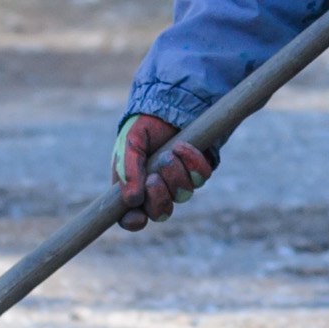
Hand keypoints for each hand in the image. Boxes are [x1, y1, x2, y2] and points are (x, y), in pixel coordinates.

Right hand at [115, 113, 214, 228]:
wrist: (167, 105)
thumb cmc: (143, 128)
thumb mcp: (130, 144)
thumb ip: (127, 169)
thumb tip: (132, 200)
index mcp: (134, 188)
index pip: (132, 218)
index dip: (134, 222)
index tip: (137, 216)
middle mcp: (157, 190)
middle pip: (161, 213)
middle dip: (158, 197)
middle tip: (153, 178)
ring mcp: (180, 182)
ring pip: (183, 195)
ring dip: (175, 174)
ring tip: (168, 153)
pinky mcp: (198, 171)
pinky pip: (201, 177)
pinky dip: (191, 162)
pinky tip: (181, 146)